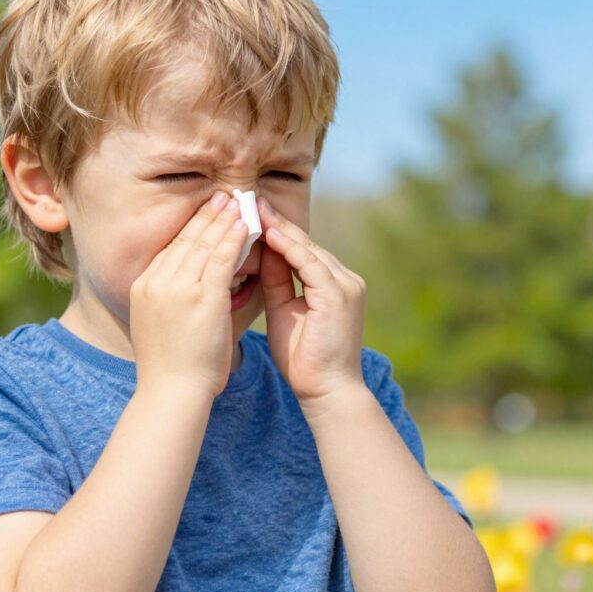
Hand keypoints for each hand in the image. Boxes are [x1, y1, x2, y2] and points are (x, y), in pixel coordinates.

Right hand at [129, 191, 249, 398]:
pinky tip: (246, 225)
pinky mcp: (201, 297)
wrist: (171, 392)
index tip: (205, 211)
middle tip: (223, 196)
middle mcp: (156, 281)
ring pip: (204, 243)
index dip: (190, 226)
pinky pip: (221, 258)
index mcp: (143, 286)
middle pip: (185, 238)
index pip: (170, 247)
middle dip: (206, 215)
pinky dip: (234, 238)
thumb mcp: (160, 324)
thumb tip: (184, 288)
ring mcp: (177, 287)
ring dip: (223, 219)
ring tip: (236, 202)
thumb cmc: (171, 367)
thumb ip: (169, 300)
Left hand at [257, 196, 366, 405]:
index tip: (248, 214)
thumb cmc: (304, 360)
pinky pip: (310, 263)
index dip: (275, 231)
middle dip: (276, 222)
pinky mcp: (339, 294)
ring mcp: (345, 285)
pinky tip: (267, 233)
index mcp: (333, 284)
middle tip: (247, 200)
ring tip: (253, 209)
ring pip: (308, 248)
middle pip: (305, 243)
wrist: (327, 391)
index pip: (301, 250)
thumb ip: (277, 282)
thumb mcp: (284, 312)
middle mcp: (344, 279)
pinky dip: (288, 248)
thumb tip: (260, 252)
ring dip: (279, 228)